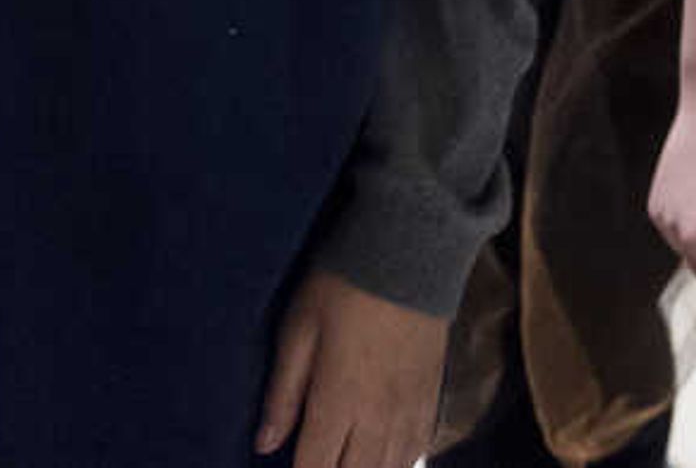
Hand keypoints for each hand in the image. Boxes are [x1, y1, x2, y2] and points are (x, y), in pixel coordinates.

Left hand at [256, 269, 448, 467]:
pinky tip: (384, 458)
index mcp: (338, 401)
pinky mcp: (431, 396)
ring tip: (345, 461)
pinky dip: (397, 463)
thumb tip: (264, 444)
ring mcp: (408, 409)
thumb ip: (282, 392)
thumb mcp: (299, 329)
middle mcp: (377, 416)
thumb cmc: (345, 283)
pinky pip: (417, 450)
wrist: (412, 248)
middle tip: (315, 461)